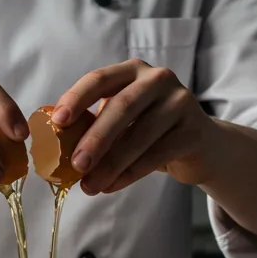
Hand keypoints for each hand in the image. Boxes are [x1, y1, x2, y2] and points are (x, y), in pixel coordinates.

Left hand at [51, 59, 215, 194]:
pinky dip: (130, 173)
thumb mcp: (123, 120)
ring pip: (140, 135)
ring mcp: (180, 103)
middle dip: (96, 138)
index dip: (77, 98)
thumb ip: (96, 123)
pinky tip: (111, 186)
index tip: (58, 121)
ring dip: (111, 164)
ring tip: (90, 186)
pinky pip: (157, 155)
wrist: (200, 146)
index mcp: (133, 70)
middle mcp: (158, 79)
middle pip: (122, 106)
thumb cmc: (149, 132)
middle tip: (76, 165)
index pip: (100, 79)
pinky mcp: (193, 131)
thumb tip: (55, 146)